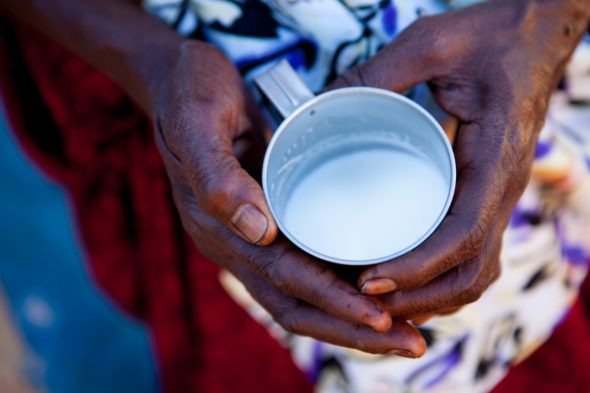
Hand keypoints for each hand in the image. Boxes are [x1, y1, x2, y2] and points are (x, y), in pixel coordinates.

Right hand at [152, 40, 425, 354]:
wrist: (180, 81)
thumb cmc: (191, 92)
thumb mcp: (198, 122)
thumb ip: (219, 177)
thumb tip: (260, 231)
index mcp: (219, 230)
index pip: (284, 280)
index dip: (333, 302)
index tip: (382, 319)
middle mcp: (237, 245)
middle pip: (299, 306)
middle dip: (354, 330)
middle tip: (412, 344)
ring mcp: (252, 238)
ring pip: (305, 296)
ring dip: (353, 319)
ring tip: (407, 333)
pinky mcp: (268, 224)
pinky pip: (306, 268)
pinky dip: (343, 288)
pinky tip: (379, 289)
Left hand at [331, 0, 588, 316]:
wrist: (537, 37)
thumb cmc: (492, 38)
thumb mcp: (432, 43)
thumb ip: (377, 72)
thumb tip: (321, 106)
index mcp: (493, 159)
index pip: (463, 234)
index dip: (418, 267)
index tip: (370, 278)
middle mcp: (501, 189)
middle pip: (471, 271)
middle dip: (418, 297)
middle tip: (361, 300)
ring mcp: (497, 197)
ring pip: (474, 272)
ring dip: (429, 298)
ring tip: (376, 302)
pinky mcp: (486, 196)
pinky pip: (472, 255)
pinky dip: (439, 281)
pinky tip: (403, 283)